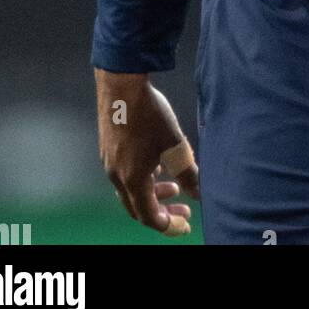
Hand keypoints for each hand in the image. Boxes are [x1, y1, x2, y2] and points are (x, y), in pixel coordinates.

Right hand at [94, 70, 198, 235]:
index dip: (168, 225)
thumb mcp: (175, 144)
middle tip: (184, 210)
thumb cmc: (150, 114)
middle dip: (162, 211)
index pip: (149, 216)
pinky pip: (125, 175)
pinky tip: (157, 164)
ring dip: (153, 193)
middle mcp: (116, 175)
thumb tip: (200, 193)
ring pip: (131, 190)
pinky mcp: (108, 148)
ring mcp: (109, 162)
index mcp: (132, 179)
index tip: (185, 224)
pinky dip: (143, 178)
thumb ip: (188, 172)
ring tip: (174, 186)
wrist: (121, 83)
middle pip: (138, 207)